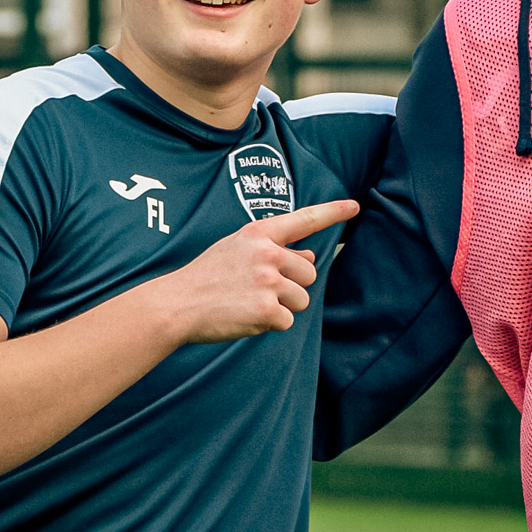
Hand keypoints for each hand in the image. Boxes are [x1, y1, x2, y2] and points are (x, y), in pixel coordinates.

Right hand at [157, 199, 358, 340]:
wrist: (177, 304)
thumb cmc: (207, 278)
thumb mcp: (237, 251)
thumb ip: (274, 251)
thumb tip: (310, 256)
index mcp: (258, 234)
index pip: (303, 219)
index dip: (332, 212)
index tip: (354, 206)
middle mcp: (266, 253)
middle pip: (309, 273)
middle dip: (292, 286)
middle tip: (258, 291)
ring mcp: (267, 280)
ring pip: (301, 300)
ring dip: (282, 308)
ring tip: (249, 303)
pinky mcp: (266, 309)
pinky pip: (287, 321)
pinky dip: (270, 324)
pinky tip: (245, 317)